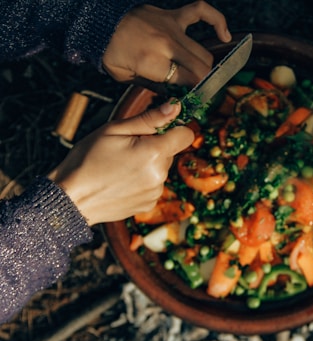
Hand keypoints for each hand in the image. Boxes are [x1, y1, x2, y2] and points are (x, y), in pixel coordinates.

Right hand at [47, 101, 193, 225]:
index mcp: (154, 153)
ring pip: (161, 169)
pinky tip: (122, 181)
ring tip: (121, 167)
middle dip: (154, 147)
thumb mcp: (114, 130)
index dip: (174, 129)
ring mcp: (155, 193)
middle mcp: (160, 175)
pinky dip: (143, 181)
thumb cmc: (87, 160)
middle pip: (170, 152)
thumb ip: (149, 119)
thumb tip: (175, 107)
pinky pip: (153, 185)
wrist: (70, 199)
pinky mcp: (148, 205)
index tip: (157, 129)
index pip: (186, 135)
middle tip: (126, 149)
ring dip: (149, 165)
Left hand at [102, 1, 231, 84]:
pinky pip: (201, 11)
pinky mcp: (173, 15)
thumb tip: (176, 95)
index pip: (188, 82)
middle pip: (201, 69)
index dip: (194, 94)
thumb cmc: (111, 53)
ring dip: (206, 67)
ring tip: (204, 75)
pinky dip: (217, 22)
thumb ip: (154, 86)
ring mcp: (172, 27)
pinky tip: (225, 36)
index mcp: (153, 62)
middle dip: (204, 84)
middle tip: (201, 91)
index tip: (194, 100)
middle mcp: (166, 44)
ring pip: (204, 52)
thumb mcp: (127, 78)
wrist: (99, 23)